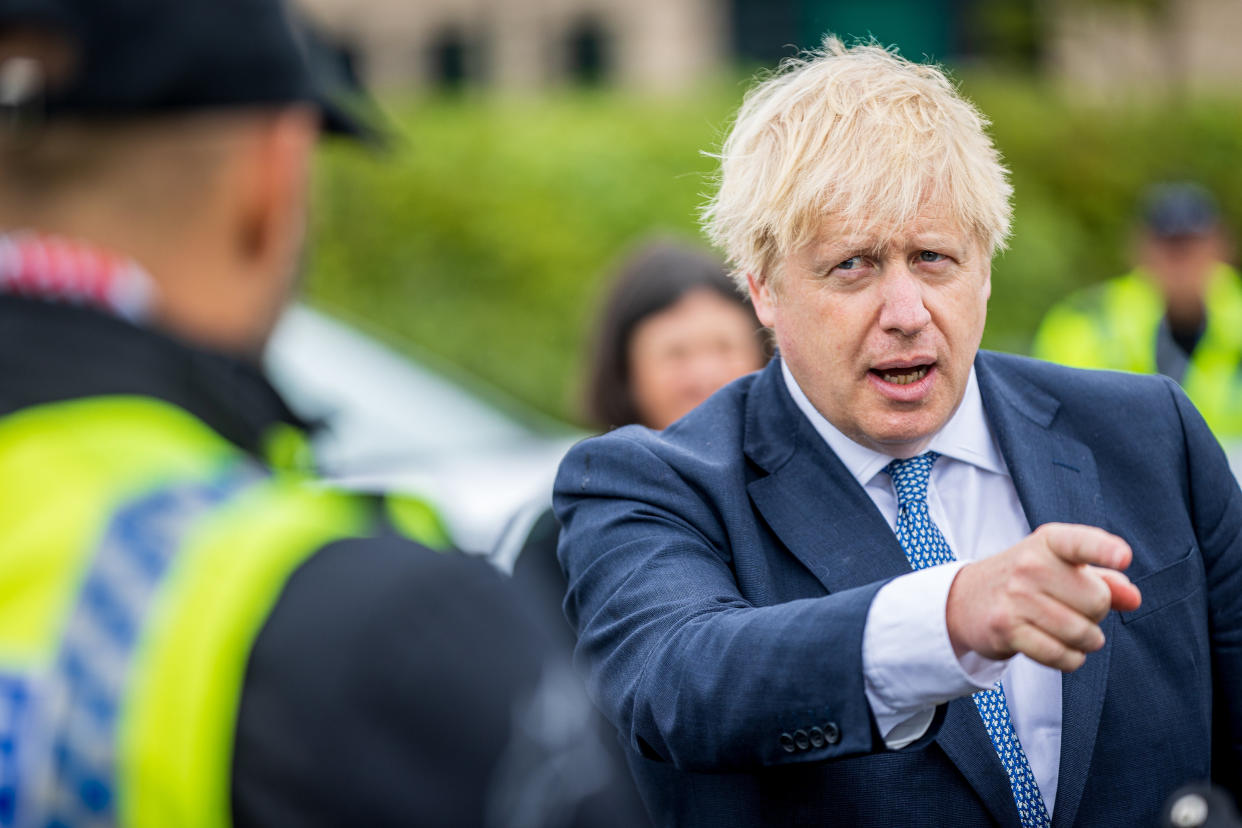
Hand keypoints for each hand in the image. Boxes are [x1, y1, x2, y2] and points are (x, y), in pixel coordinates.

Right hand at [945, 523, 1141, 671]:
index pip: (1079, 542)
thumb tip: (1133, 598)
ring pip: (1082, 633)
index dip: (1104, 550)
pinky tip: (1064, 651)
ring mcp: (1015, 597)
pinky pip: (1061, 655)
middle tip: (1075, 609)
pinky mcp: (1006, 629)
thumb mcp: (1061, 567)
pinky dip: (1070, 659)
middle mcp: (1029, 565)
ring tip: (1074, 633)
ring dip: (1087, 641)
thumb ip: (1104, 579)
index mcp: (1048, 542)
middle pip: (1098, 601)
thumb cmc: (1026, 580)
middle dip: (1096, 613)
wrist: (965, 599)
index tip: (1124, 557)